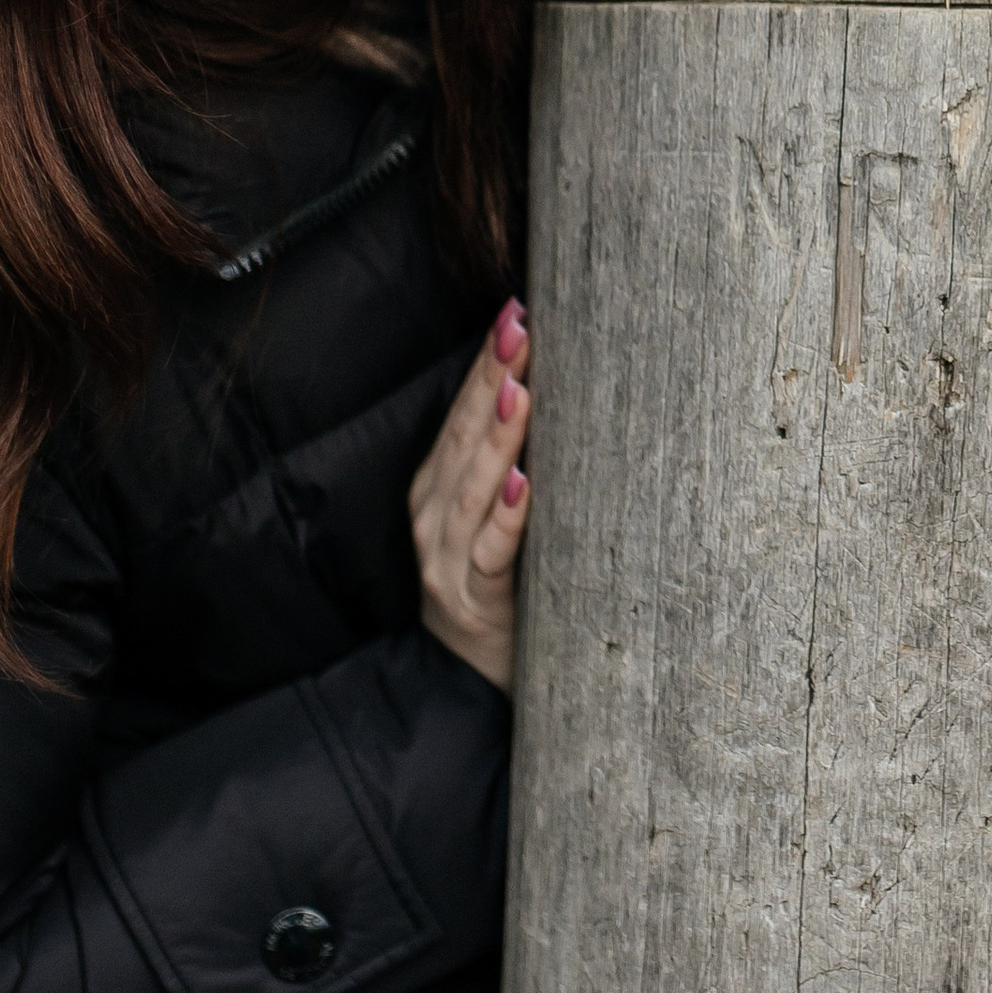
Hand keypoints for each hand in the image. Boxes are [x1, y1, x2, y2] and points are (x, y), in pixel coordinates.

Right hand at [409, 298, 531, 689]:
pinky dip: (505, 517)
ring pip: (474, 485)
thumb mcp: (502, 518)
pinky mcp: (470, 600)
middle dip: (493, 376)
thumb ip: (516, 461)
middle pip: (465, 434)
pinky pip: (489, 553)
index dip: (488, 361)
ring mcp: (446, 558)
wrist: (474, 684)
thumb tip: (557, 391)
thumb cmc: (504, 588)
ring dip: (498, 433)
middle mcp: (434, 514)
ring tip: (522, 385)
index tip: (519, 308)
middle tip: (521, 322)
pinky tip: (522, 483)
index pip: (465, 412)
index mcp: (441, 486)